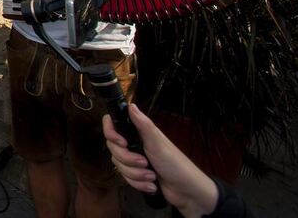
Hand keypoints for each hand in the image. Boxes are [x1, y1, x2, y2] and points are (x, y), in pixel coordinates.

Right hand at [102, 104, 219, 216]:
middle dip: (128, 160)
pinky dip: (138, 183)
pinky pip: (125, 178)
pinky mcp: (136, 174)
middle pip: (113, 149)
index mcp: (138, 132)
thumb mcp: (158, 143)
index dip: (111, 133)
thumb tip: (131, 105)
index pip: (113, 124)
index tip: (122, 143)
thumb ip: (143, 124)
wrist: (186, 191)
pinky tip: (151, 185)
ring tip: (152, 176)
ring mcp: (134, 159)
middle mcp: (134, 144)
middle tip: (145, 162)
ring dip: (136, 174)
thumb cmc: (175, 164)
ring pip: (119, 165)